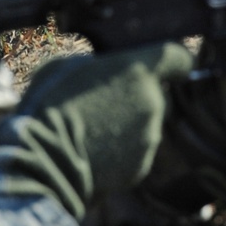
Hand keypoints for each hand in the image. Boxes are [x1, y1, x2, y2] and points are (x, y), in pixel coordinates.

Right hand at [0, 44, 193, 220]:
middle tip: (110, 101)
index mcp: (140, 69)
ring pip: (148, 125)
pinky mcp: (141, 167)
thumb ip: (97, 64)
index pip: (179, 58)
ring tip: (96, 129)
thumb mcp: (68, 65)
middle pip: (160, 94)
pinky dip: (122, 151)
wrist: (46, 159)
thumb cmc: (52, 103)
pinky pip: (137, 152)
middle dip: (142, 96)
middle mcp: (153, 102)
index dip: (175, 61)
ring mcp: (150, 137)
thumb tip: (102, 68)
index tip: (169, 66)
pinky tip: (96, 151)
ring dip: (130, 125)